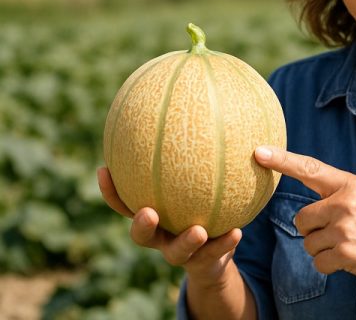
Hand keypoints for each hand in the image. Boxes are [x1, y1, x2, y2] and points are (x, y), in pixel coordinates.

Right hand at [96, 167, 240, 286]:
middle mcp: (162, 234)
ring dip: (186, 242)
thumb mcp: (198, 177)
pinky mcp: (206, 260)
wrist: (217, 249)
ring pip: (177, 252)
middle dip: (141, 225)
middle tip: (148, 212)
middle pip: (141, 234)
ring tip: (199, 230)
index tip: (103, 169)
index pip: (125, 202)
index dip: (111, 190)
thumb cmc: (203, 202)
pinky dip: (225, 243)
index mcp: (151, 212)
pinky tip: (237, 231)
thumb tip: (194, 109)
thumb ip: (193, 153)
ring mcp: (182, 250)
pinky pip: (215, 253)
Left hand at [254, 146, 355, 285]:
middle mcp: (346, 202)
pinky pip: (319, 262)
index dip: (283, 161)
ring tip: (351, 245)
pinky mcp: (346, 252)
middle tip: (339, 233)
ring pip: (309, 242)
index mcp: (351, 184)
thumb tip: (310, 206)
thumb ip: (341, 196)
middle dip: (313, 230)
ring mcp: (346, 227)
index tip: (259, 152)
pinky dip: (330, 265)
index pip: (311, 169)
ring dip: (324, 249)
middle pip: (302, 218)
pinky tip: (351, 259)